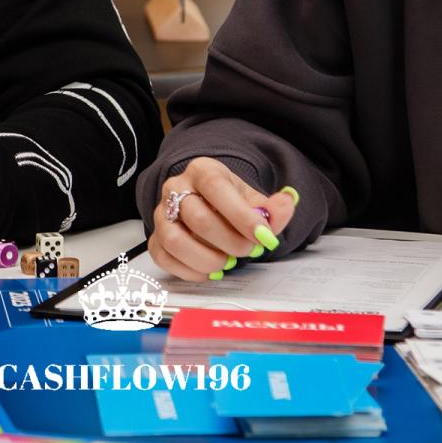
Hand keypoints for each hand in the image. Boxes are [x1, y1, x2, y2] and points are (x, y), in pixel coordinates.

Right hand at [148, 157, 295, 282]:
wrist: (208, 206)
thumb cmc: (229, 202)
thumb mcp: (253, 200)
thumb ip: (272, 208)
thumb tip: (286, 204)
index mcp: (202, 170)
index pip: (216, 187)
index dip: (241, 215)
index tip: (264, 237)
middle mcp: (175, 188)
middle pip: (197, 217)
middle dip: (230, 241)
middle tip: (249, 250)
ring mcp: (162, 214)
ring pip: (175, 240)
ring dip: (207, 258)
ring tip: (228, 262)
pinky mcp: (155, 238)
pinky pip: (164, 258)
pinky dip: (190, 271)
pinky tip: (211, 271)